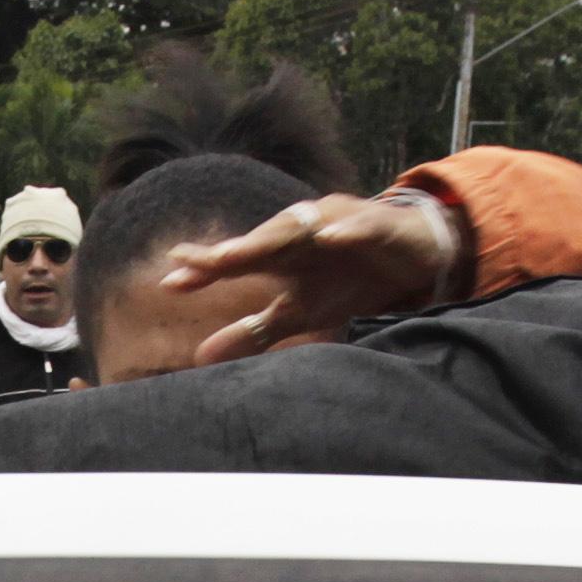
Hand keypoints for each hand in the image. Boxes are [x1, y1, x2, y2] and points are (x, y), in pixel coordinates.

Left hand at [171, 190, 458, 364]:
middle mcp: (302, 233)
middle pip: (262, 241)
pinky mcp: (375, 225)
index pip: (236, 261)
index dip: (205, 269)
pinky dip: (344, 231)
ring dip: (276, 235)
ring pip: (303, 227)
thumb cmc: (346, 281)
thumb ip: (252, 332)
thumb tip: (200, 357)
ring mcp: (337, 224)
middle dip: (235, 251)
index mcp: (280, 255)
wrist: (410, 258)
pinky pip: (358, 226)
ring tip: (248, 249)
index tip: (171, 282)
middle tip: (206, 263)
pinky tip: (328, 237)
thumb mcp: (298, 314)